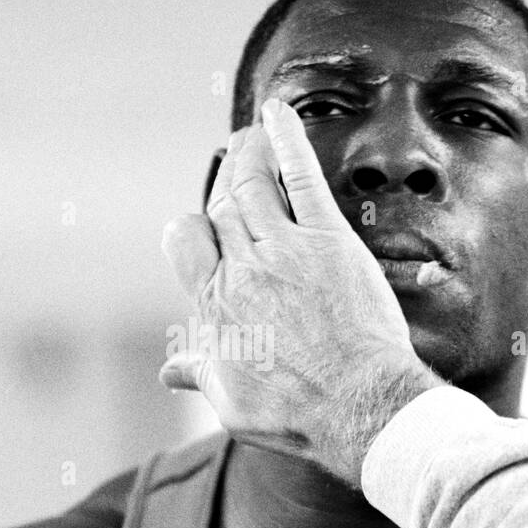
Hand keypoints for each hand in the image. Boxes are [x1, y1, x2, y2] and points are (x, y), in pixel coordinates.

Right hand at [160, 98, 440, 485]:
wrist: (356, 407)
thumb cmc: (295, 413)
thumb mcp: (232, 401)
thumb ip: (200, 372)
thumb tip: (171, 370)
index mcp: (214, 304)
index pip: (186, 240)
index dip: (192, 228)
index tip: (203, 227)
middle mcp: (242, 268)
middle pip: (221, 206)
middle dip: (224, 182)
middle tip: (234, 166)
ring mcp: (285, 249)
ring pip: (253, 183)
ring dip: (247, 154)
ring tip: (249, 136)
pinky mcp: (328, 239)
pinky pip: (302, 178)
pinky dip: (288, 141)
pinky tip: (278, 114)